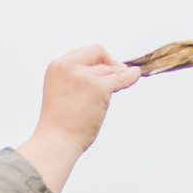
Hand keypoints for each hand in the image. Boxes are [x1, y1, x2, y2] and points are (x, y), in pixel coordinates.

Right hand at [17, 46, 142, 192]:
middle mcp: (69, 66)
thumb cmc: (60, 123)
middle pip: (98, 55)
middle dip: (109, 64)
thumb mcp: (62, 90)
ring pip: (109, 70)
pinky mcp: (99, 88)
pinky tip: (135, 75)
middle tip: (118, 73)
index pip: (84, 52)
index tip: (105, 68)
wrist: (57, 141)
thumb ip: (77, 77)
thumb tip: (107, 69)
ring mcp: (84, 76)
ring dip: (116, 78)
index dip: (98, 59)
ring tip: (120, 84)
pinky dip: (129, 77)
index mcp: (57, 66)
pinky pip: (120, 79)